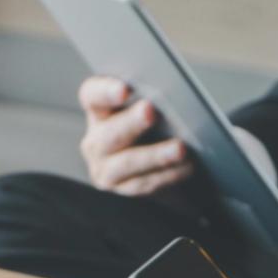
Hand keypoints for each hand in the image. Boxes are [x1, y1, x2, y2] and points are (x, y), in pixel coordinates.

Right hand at [77, 76, 194, 195]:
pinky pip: (144, 183)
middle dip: (131, 122)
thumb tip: (175, 95)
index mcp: (99, 111)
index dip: (105, 91)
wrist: (159, 167)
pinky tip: (186, 167)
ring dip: (155, 155)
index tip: (125, 89)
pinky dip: (167, 175)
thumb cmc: (156, 128)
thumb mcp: (150, 110)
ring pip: (127, 162)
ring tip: (180, 148)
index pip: (92, 95)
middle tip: (150, 111)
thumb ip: (154, 99)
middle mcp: (96, 140)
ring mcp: (105, 168)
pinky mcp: (122, 189)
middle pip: (110, 131)